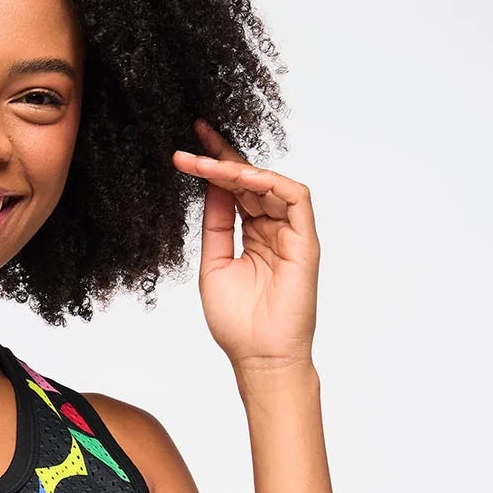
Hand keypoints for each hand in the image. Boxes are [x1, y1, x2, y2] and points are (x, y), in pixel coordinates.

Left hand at [172, 117, 319, 373]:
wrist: (259, 357)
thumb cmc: (238, 323)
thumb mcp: (214, 264)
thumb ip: (215, 225)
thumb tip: (210, 185)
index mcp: (252, 236)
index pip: (234, 191)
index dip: (213, 167)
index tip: (186, 150)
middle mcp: (273, 229)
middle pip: (249, 180)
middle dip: (222, 155)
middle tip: (195, 135)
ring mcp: (291, 234)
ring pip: (269, 184)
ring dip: (238, 168)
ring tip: (208, 164)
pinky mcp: (306, 240)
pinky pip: (295, 197)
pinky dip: (269, 182)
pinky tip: (242, 177)